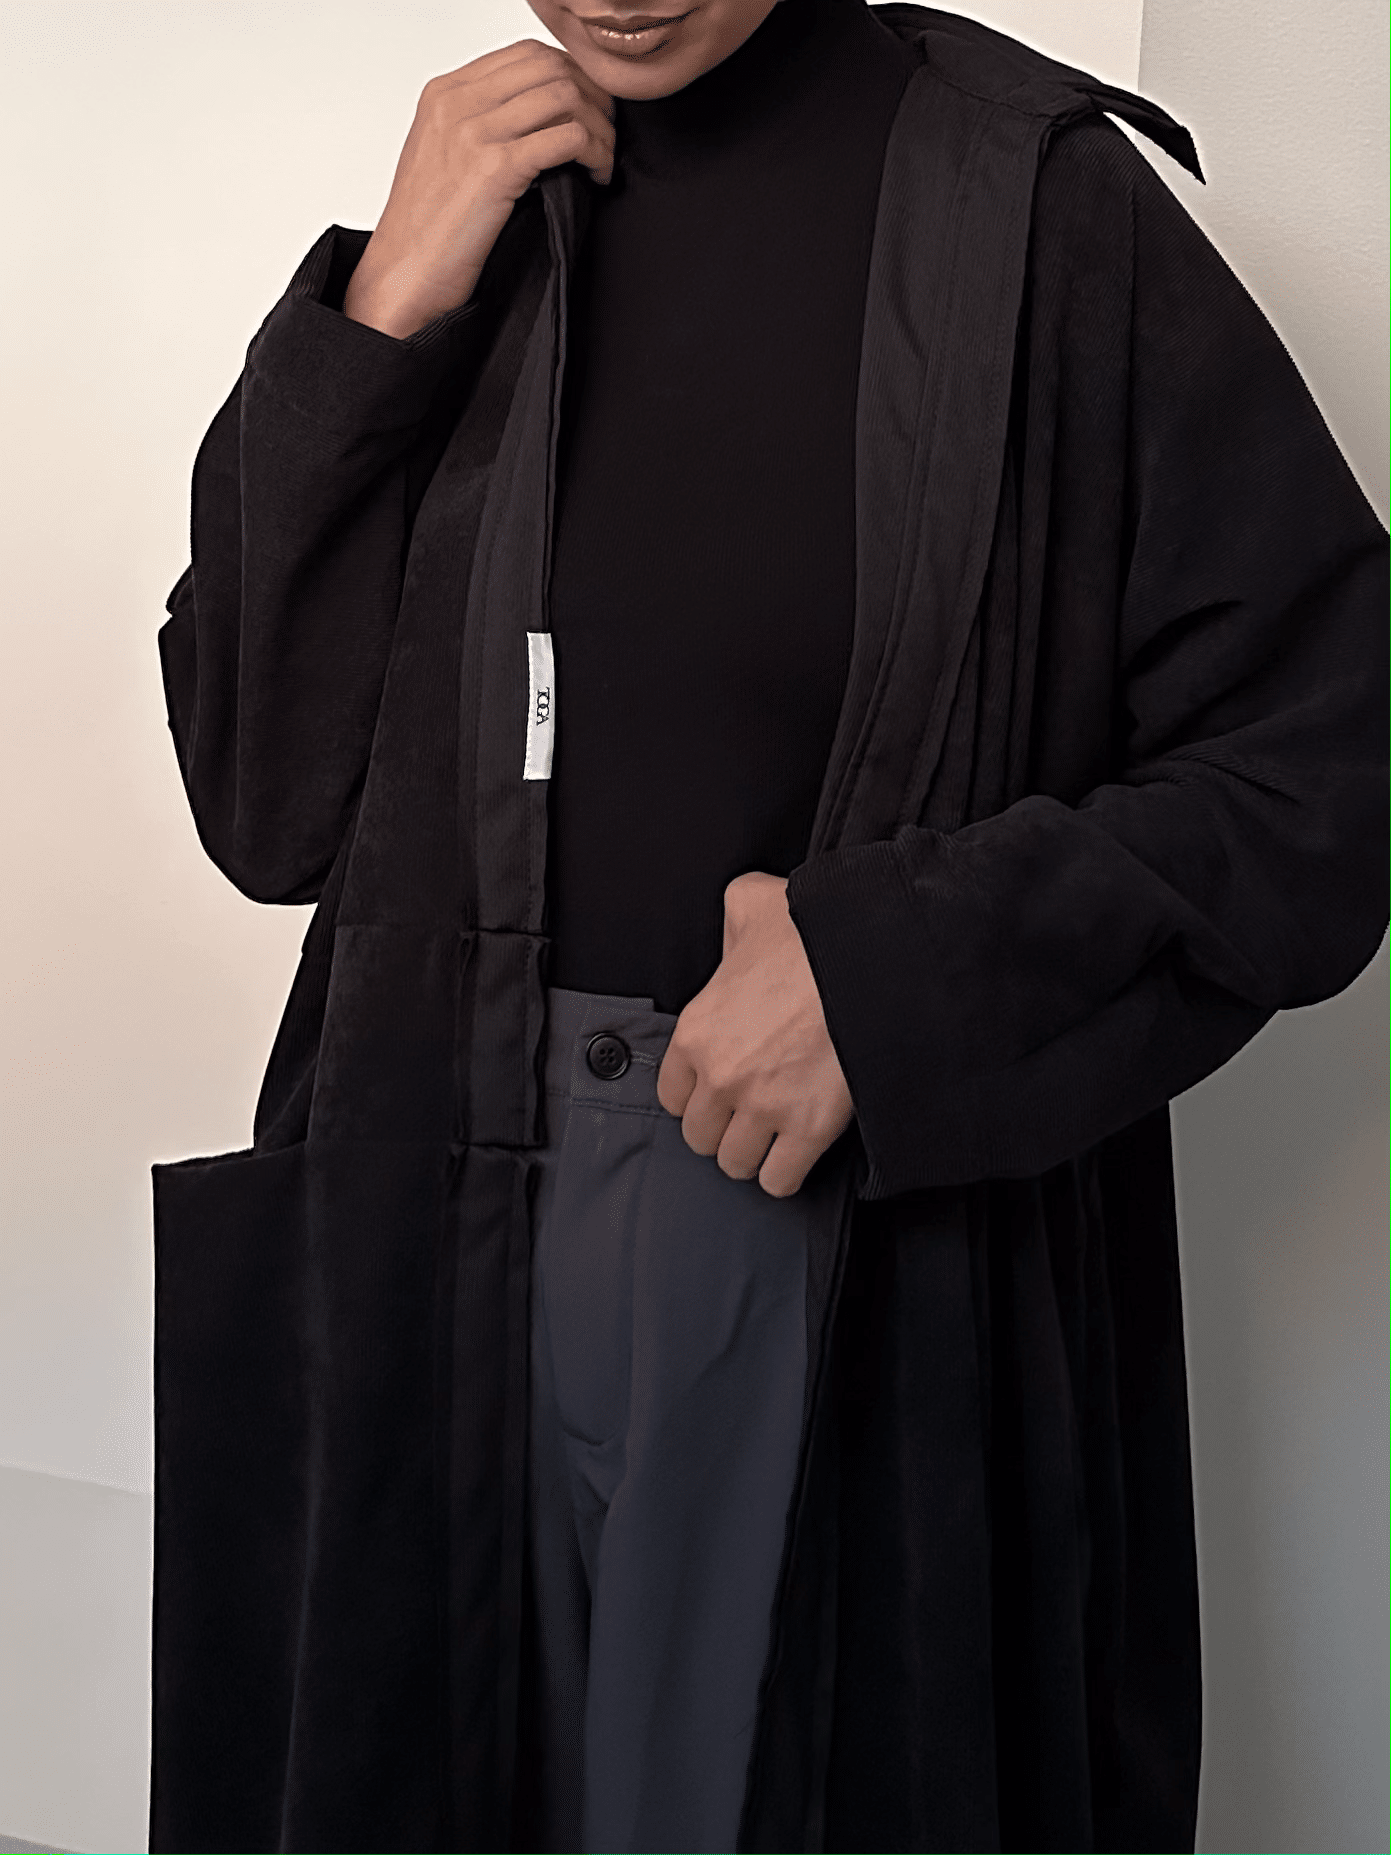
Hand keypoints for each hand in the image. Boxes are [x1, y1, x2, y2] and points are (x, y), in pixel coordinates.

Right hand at [344, 40, 615, 338]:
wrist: (402, 276)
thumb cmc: (425, 233)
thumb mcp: (445, 160)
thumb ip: (481, 128)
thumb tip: (538, 120)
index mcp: (444, 94)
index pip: (525, 54)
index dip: (571, 75)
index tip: (589, 107)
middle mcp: (457, 103)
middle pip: (550, 67)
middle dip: (592, 96)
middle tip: (606, 131)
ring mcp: (475, 132)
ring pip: (564, 96)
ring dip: (599, 127)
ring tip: (602, 158)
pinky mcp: (495, 168)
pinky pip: (567, 137)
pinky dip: (595, 153)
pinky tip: (596, 175)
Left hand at [656, 872, 854, 1197]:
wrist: (872, 955)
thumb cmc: (813, 928)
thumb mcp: (750, 904)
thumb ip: (729, 927)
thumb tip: (737, 936)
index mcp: (696, 1031)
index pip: (672, 1096)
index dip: (698, 1095)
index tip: (719, 1088)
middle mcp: (720, 1077)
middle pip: (700, 1137)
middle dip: (724, 1127)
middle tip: (750, 1110)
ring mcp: (764, 1107)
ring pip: (735, 1164)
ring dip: (753, 1153)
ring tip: (773, 1134)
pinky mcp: (810, 1128)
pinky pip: (779, 1181)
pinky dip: (785, 1174)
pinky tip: (796, 1152)